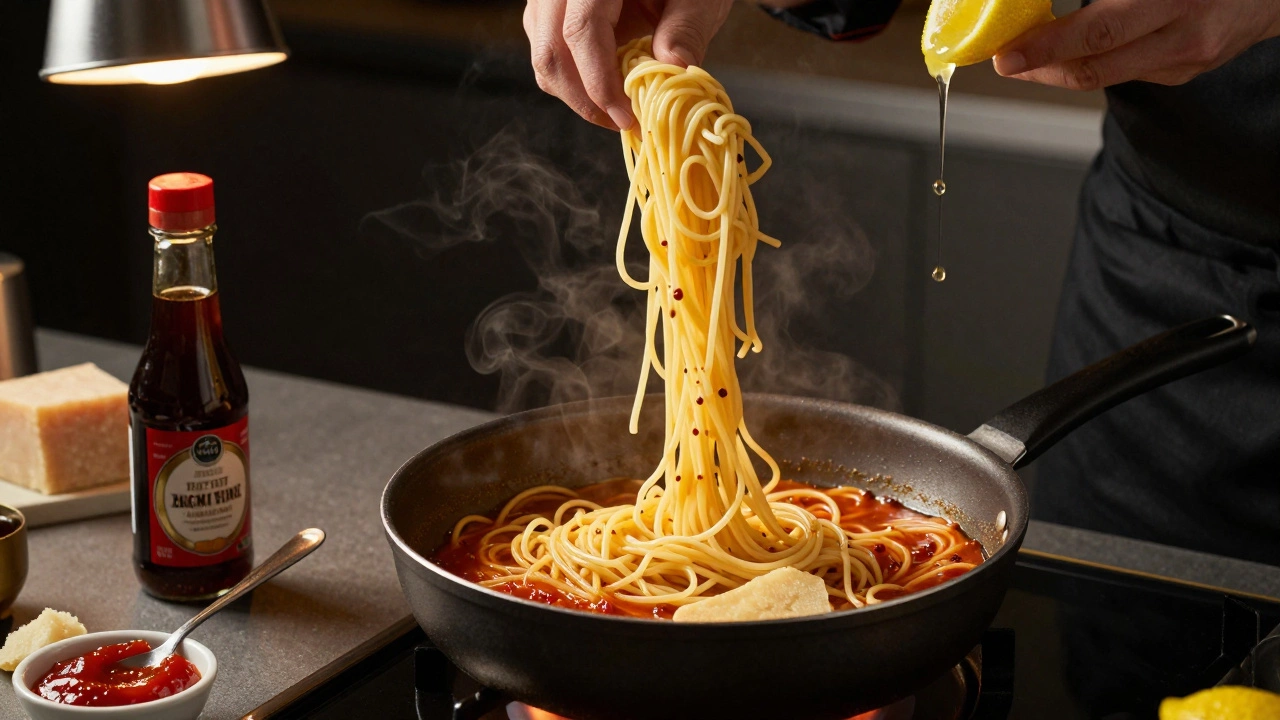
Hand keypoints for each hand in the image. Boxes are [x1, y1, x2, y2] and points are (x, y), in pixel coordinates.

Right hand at [523, 0, 734, 129]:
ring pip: (545, 58)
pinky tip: (608, 92)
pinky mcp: (550, 17)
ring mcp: (549, 3)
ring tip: (618, 111)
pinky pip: (549, 55)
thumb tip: (672, 71)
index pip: (580, 31)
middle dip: (584, 99)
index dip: (599, 81)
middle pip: (551, 51)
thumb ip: (685, 29)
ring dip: (577, 94)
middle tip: (623, 124)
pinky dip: (575, 83)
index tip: (626, 117)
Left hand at [993, 0, 1279, 89]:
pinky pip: (1129, 71)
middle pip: (1096, 66)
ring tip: (1028, 58)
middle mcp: (1184, 33)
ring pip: (1106, 75)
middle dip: (1041, 68)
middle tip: (1006, 63)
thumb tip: (1049, 1)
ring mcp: (1187, 58)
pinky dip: (1093, 63)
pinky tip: (1071, 53)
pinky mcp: (1187, 71)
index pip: (1098, 31)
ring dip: (1059, 69)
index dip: (1046, 45)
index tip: (1008, 52)